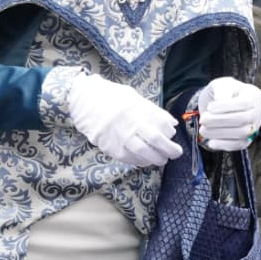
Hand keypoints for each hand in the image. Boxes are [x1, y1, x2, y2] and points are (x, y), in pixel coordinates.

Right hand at [65, 73, 180, 167]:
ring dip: (157, 158)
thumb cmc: (111, 98)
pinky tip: (145, 160)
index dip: (169, 131)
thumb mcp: (133, 98)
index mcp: (137, 109)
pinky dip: (141, 161)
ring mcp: (119, 136)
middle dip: (170, 149)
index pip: (161, 124)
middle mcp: (129, 123)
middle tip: (176, 152)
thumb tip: (172, 124)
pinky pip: (130, 159)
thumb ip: (152, 111)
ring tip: (162, 159)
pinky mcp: (111, 147)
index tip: (171, 134)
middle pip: (156, 140)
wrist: (84, 102)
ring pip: (144, 153)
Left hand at [193, 77, 260, 151]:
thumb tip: (222, 100)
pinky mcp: (248, 138)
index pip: (244, 103)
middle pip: (244, 119)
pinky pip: (240, 145)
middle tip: (203, 119)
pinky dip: (225, 145)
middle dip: (220, 121)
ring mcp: (254, 126)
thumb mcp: (219, 85)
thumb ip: (221, 90)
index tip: (209, 107)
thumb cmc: (220, 93)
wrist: (218, 105)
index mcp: (254, 94)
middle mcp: (258, 111)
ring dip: (220, 133)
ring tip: (203, 130)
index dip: (226, 106)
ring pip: (242, 133)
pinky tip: (211, 142)